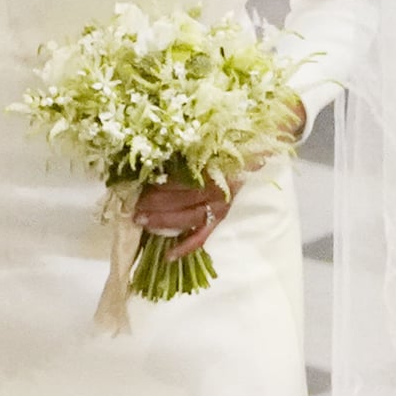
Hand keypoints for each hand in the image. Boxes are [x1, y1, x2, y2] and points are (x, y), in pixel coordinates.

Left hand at [135, 100, 304, 262]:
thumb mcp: (209, 140)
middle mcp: (219, 189)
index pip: (183, 180)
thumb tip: (154, 158)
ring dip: (164, 222)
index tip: (138, 187)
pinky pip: (204, 235)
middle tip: (133, 208)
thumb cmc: (229, 141)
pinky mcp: (223, 215)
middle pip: (183, 200)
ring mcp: (222, 205)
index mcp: (216, 167)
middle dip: (155, 205)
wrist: (261, 143)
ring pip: (189, 218)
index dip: (160, 186)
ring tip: (142, 222)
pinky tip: (169, 255)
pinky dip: (186, 246)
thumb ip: (187, 149)